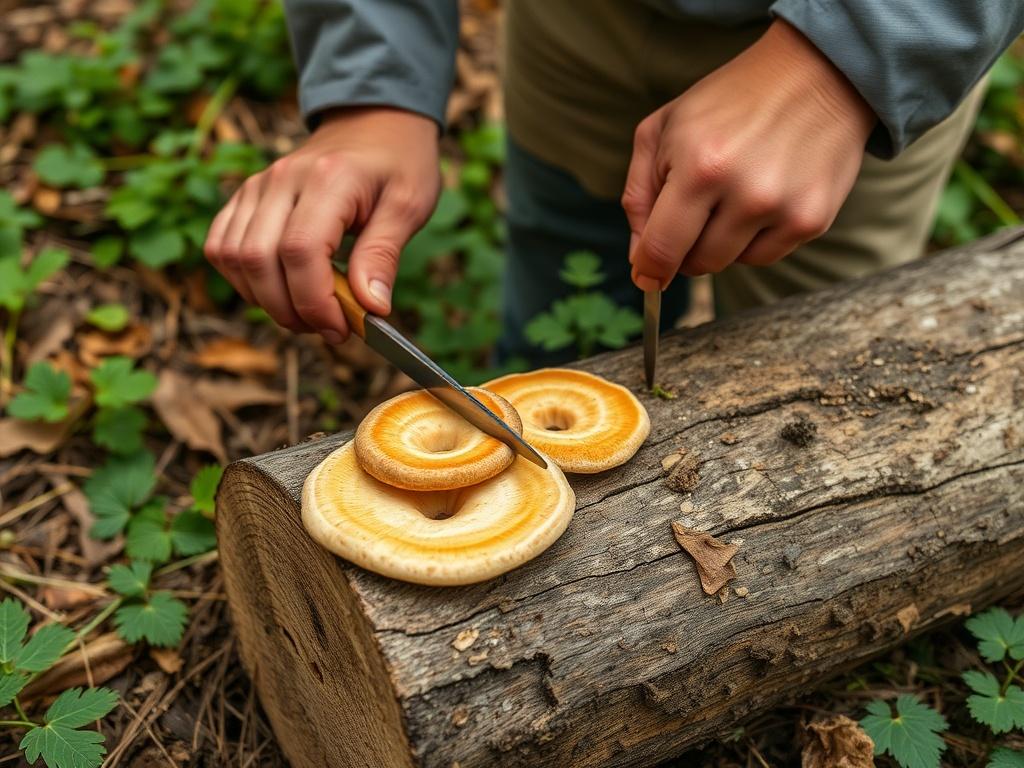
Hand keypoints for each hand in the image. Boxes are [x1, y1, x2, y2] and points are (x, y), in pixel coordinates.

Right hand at [204, 107, 439, 341]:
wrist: (374, 123)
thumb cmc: (398, 164)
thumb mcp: (409, 206)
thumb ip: (384, 255)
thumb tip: (370, 307)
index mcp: (328, 178)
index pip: (300, 251)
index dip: (315, 302)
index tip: (342, 328)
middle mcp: (282, 178)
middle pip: (259, 260)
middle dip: (290, 310)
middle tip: (329, 329)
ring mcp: (257, 186)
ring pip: (233, 258)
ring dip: (265, 300)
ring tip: (307, 312)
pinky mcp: (245, 196)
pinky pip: (221, 247)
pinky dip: (243, 280)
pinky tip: (280, 290)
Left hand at [623, 20, 875, 289]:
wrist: (815, 72)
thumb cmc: (727, 102)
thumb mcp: (663, 129)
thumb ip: (640, 195)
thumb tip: (639, 259)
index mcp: (699, 168)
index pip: (661, 248)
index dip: (647, 270)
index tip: (646, 276)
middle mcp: (746, 193)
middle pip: (696, 263)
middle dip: (684, 248)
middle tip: (693, 213)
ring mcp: (783, 209)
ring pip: (730, 263)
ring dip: (719, 242)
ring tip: (731, 194)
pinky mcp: (812, 220)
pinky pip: (765, 256)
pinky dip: (754, 238)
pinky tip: (761, 198)